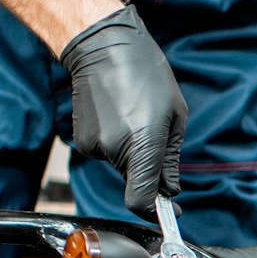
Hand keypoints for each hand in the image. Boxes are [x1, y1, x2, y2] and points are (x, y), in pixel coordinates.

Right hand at [60, 5, 186, 214]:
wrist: (102, 47)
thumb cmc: (146, 75)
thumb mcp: (174, 116)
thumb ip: (170, 160)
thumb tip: (169, 191)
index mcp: (142, 145)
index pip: (140, 199)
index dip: (153, 210)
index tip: (166, 209)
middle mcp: (115, 151)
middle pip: (134, 182)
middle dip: (148, 170)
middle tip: (154, 136)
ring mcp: (95, 147)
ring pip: (121, 166)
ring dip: (131, 152)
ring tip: (133, 115)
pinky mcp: (82, 141)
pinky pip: (106, 153)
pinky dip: (115, 142)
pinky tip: (117, 115)